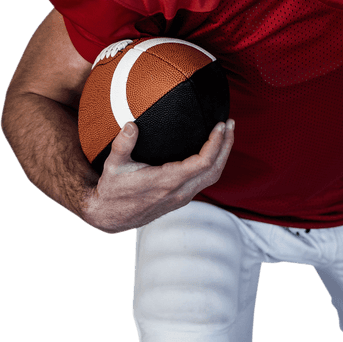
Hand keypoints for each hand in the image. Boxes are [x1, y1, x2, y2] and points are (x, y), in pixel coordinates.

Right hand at [80, 119, 234, 232]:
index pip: (203, 162)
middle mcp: (180, 191)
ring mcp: (183, 197)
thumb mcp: (113, 167)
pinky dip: (214, 164)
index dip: (216, 143)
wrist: (112, 218)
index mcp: (168, 182)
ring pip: (212, 176)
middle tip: (230, 123)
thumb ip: (122, 145)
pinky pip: (205, 181)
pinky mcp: (182, 198)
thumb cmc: (112, 191)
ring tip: (227, 134)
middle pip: (215, 169)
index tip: (221, 125)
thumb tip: (131, 125)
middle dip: (226, 145)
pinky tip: (213, 151)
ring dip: (223, 155)